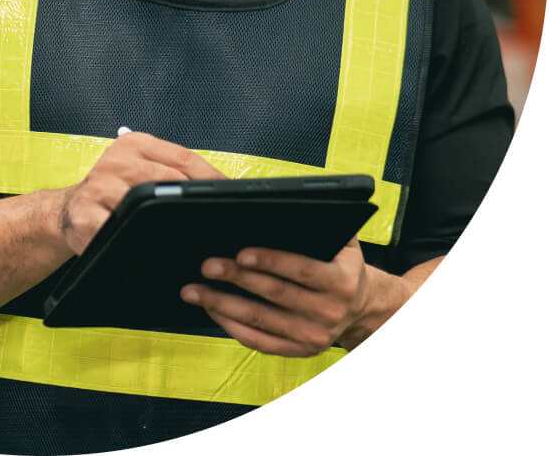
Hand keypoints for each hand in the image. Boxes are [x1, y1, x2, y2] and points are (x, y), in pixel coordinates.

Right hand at [59, 132, 223, 254]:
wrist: (67, 212)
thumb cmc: (111, 192)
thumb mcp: (138, 171)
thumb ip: (171, 172)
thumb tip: (220, 187)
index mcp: (133, 144)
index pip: (183, 157)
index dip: (211, 177)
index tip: (232, 194)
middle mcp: (115, 161)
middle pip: (169, 179)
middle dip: (195, 201)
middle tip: (218, 218)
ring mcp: (98, 188)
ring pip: (145, 204)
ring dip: (169, 222)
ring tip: (191, 235)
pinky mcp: (85, 216)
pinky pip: (119, 230)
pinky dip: (137, 240)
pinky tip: (153, 249)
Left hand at [179, 237, 377, 355]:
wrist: (362, 308)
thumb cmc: (342, 265)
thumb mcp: (344, 241)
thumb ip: (321, 222)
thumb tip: (284, 203)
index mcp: (340, 281)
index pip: (301, 270)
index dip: (270, 261)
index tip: (240, 253)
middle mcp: (327, 312)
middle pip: (274, 294)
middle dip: (236, 279)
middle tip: (207, 265)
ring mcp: (311, 336)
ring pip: (260, 320)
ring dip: (223, 305)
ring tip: (194, 290)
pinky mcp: (297, 351)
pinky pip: (258, 341)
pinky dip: (231, 326)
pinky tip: (211, 310)